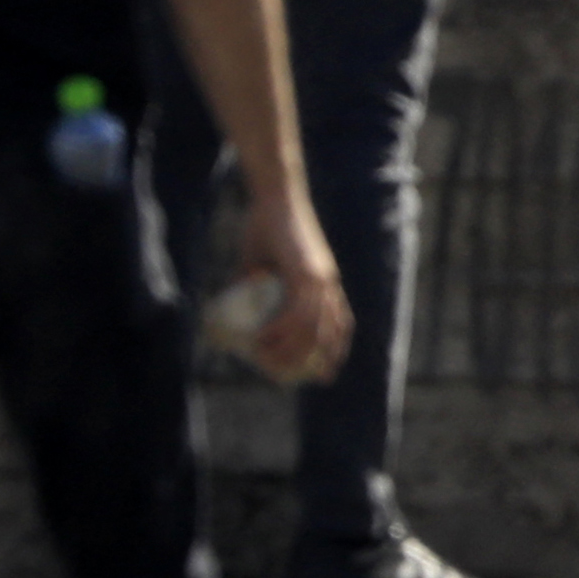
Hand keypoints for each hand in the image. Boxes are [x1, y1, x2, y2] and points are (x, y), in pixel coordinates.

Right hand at [235, 192, 353, 387]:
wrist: (274, 198)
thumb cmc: (266, 226)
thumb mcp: (262, 262)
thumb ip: (256, 282)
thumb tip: (239, 301)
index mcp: (325, 280)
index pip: (339, 321)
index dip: (335, 348)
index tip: (327, 373)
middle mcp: (327, 282)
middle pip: (328, 332)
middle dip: (313, 360)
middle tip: (292, 379)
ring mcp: (319, 277)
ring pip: (312, 326)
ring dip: (289, 350)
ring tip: (266, 363)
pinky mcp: (305, 271)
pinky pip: (295, 310)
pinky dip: (279, 329)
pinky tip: (261, 341)